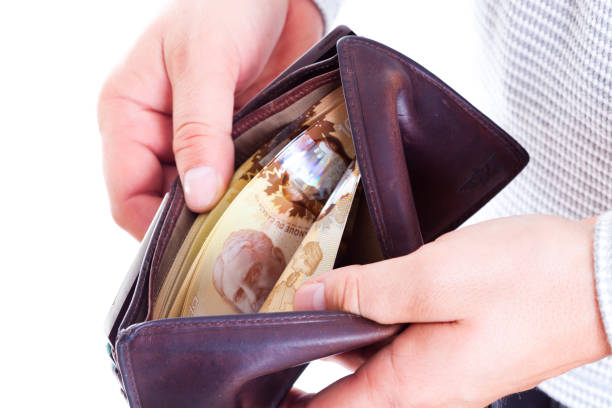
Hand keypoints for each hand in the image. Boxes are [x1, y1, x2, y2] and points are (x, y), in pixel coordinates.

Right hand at [98, 0, 322, 238]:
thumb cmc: (224, 6)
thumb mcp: (205, 62)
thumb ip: (199, 130)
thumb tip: (198, 196)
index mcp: (127, 112)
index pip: (127, 193)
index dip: (155, 226)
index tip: (199, 242)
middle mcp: (155, 131)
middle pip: (164, 201)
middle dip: (197, 222)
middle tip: (238, 238)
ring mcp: (194, 139)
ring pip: (201, 194)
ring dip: (227, 207)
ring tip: (260, 219)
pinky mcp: (229, 139)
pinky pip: (232, 179)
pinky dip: (248, 191)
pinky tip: (270, 197)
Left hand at [291, 215, 611, 406]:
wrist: (602, 279)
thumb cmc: (532, 282)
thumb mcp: (434, 276)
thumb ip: (364, 291)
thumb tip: (310, 298)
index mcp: (410, 386)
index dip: (281, 403)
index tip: (246, 388)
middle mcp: (422, 390)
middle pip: (341, 395)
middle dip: (298, 374)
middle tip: (263, 340)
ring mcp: (439, 372)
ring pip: (364, 368)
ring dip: (331, 345)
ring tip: (296, 310)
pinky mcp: (451, 349)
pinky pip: (392, 347)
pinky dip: (364, 328)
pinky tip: (351, 297)